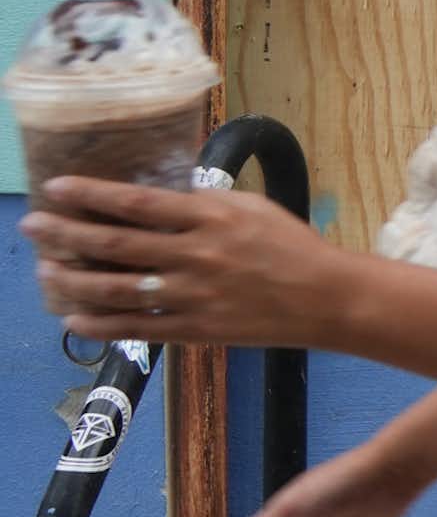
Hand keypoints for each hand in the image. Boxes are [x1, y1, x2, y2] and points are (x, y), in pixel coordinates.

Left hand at [20, 176, 360, 350]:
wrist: (325, 297)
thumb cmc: (292, 246)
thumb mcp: (254, 208)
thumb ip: (206, 204)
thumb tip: (161, 200)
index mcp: (211, 218)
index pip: (138, 203)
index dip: (92, 194)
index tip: (56, 187)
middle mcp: (195, 255)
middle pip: (116, 244)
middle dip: (67, 233)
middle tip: (32, 225)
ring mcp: (192, 295)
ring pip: (117, 288)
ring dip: (73, 279)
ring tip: (45, 270)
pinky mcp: (195, 329)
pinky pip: (136, 328)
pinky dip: (99, 325)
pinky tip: (73, 319)